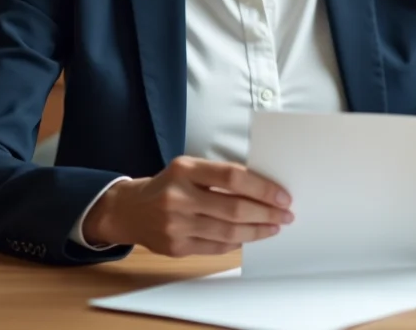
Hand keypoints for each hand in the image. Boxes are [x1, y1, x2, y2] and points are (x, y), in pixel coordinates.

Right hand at [82, 156, 293, 256]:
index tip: (282, 196)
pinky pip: (216, 247)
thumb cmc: (169, 185)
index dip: (262, 187)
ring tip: (273, 227)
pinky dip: (237, 242)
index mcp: (185, 170)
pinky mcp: (175, 247)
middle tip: (285, 215)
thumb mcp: (189, 168)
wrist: (130, 209)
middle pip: (233, 208)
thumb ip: (220, 176)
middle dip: (266, 213)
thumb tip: (263, 189)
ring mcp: (175, 224)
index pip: (233, 177)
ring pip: (228, 232)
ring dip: (257, 231)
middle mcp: (178, 196)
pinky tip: (249, 237)